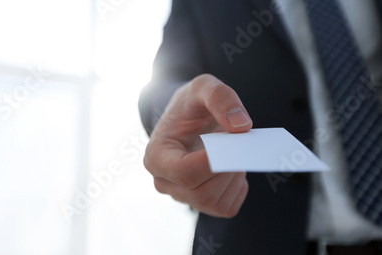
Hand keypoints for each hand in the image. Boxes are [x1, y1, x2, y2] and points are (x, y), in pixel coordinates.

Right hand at [144, 74, 252, 217]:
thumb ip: (220, 97)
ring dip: (234, 177)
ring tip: (233, 151)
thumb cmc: (190, 104)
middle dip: (228, 170)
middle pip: (203, 193)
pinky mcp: (200, 204)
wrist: (187, 118)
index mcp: (156, 156)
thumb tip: (242, 126)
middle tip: (238, 143)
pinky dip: (237, 188)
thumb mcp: (202, 86)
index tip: (232, 142)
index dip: (214, 163)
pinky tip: (232, 167)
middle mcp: (164, 182)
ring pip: (216, 203)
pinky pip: (226, 208)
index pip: (185, 173)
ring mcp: (181, 196)